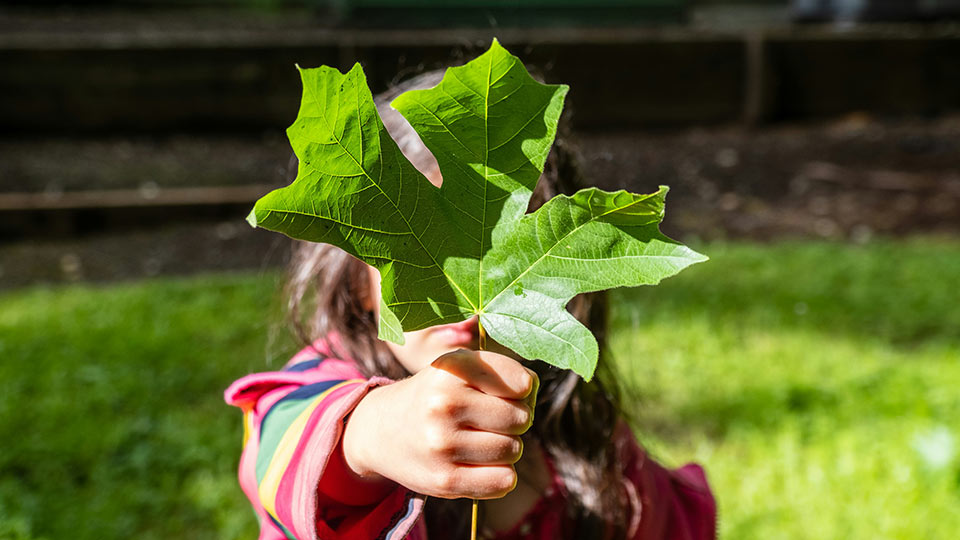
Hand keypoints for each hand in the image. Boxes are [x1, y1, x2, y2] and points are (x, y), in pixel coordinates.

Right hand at [342, 349, 537, 498]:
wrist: (381, 430)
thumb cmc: (437, 395)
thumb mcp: (460, 367)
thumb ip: (504, 372)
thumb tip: (531, 392)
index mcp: (453, 368)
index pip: (522, 383)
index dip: (522, 390)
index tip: (504, 393)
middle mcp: (444, 403)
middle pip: (521, 419)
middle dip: (514, 420)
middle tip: (489, 420)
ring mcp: (442, 443)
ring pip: (514, 450)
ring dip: (505, 448)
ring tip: (479, 439)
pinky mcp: (444, 480)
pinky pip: (504, 481)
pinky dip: (501, 475)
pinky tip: (479, 463)